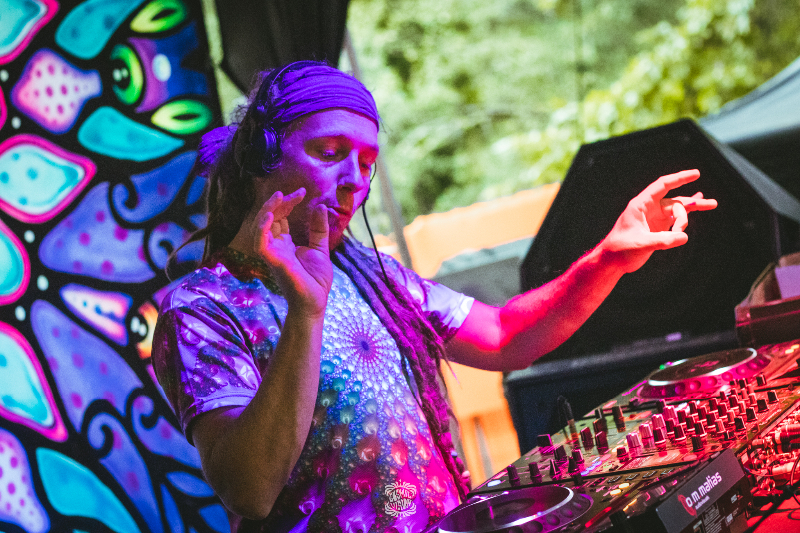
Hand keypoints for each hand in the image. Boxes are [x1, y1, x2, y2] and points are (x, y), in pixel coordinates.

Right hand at [237, 188, 332, 317]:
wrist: (315, 302)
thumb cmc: (315, 281)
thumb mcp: (320, 248)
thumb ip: (318, 228)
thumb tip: (320, 206)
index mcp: (284, 244)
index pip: (280, 217)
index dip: (288, 203)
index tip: (303, 193)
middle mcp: (275, 247)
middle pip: (269, 218)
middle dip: (279, 203)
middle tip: (296, 193)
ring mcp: (272, 254)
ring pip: (259, 228)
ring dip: (266, 211)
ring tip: (278, 197)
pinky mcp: (273, 262)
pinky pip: (260, 243)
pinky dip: (262, 229)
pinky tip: (270, 216)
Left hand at [599, 169, 716, 272]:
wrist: (613, 261)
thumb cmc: (621, 250)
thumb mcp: (642, 245)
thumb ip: (662, 241)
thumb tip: (684, 237)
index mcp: (640, 205)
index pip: (662, 185)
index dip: (679, 178)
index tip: (696, 173)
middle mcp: (648, 208)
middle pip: (674, 202)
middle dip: (684, 213)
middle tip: (680, 231)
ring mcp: (654, 217)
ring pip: (677, 209)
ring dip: (693, 208)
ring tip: (713, 204)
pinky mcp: (658, 227)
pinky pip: (675, 217)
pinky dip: (687, 213)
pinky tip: (698, 203)